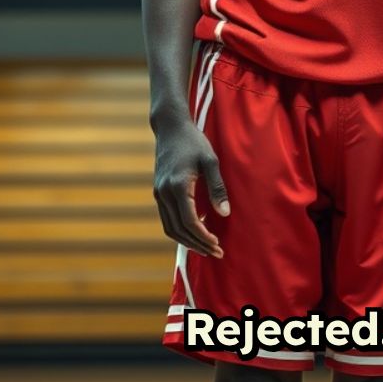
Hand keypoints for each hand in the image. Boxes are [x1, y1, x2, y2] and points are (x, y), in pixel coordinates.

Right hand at [153, 118, 229, 256]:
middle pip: (179, 229)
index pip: (189, 221)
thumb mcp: (211, 161)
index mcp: (178, 185)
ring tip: (206, 248)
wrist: (170, 128)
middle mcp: (164, 193)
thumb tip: (224, 214)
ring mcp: (158, 193)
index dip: (203, 237)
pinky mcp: (158, 192)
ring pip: (170, 228)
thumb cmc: (193, 142)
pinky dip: (180, 230)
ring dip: (187, 241)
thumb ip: (217, 188)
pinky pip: (167, 219)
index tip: (217, 245)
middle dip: (197, 244)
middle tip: (216, 253)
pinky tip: (195, 231)